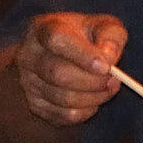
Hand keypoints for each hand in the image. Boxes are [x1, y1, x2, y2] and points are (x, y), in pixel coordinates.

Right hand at [9, 13, 129, 135]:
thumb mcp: (102, 26)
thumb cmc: (85, 38)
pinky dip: (86, 111)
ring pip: (63, 98)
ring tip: (108, 88)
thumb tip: (108, 58)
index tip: (106, 66)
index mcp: (43, 28)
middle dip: (92, 81)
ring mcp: (28, 82)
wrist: (59, 56)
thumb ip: (110, 36)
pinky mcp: (35, 105)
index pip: (57, 41)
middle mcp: (29, 55)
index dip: (82, 55)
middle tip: (114, 80)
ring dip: (94, 97)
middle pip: (58, 74)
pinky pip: (64, 116)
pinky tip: (93, 98)